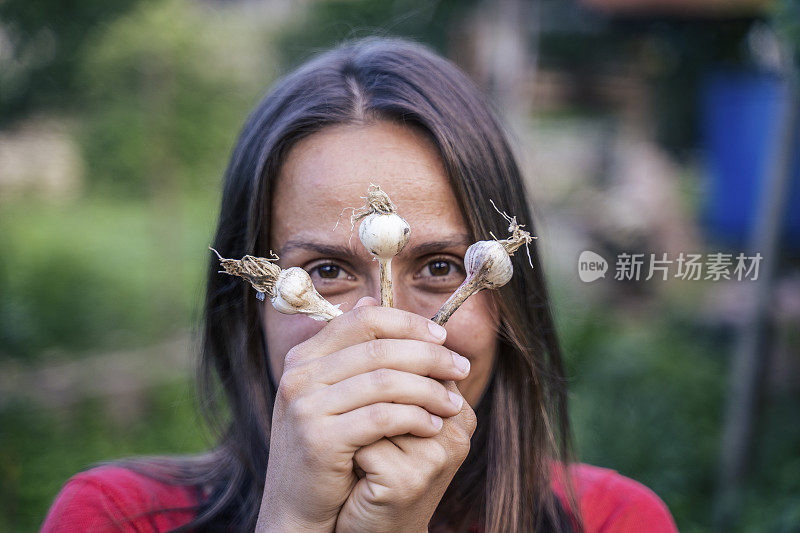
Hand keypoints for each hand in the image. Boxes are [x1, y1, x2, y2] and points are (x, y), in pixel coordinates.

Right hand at [255, 297, 470, 531]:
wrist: (296, 507)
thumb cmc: (324, 449)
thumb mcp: (329, 393)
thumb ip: (349, 350)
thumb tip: (369, 300)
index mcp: (304, 357)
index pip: (364, 319)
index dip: (409, 323)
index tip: (443, 336)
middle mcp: (299, 375)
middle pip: (379, 347)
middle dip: (429, 355)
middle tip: (460, 367)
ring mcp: (305, 406)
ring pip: (385, 381)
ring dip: (429, 389)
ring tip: (454, 403)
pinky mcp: (319, 439)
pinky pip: (382, 417)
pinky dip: (415, 418)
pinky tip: (433, 425)